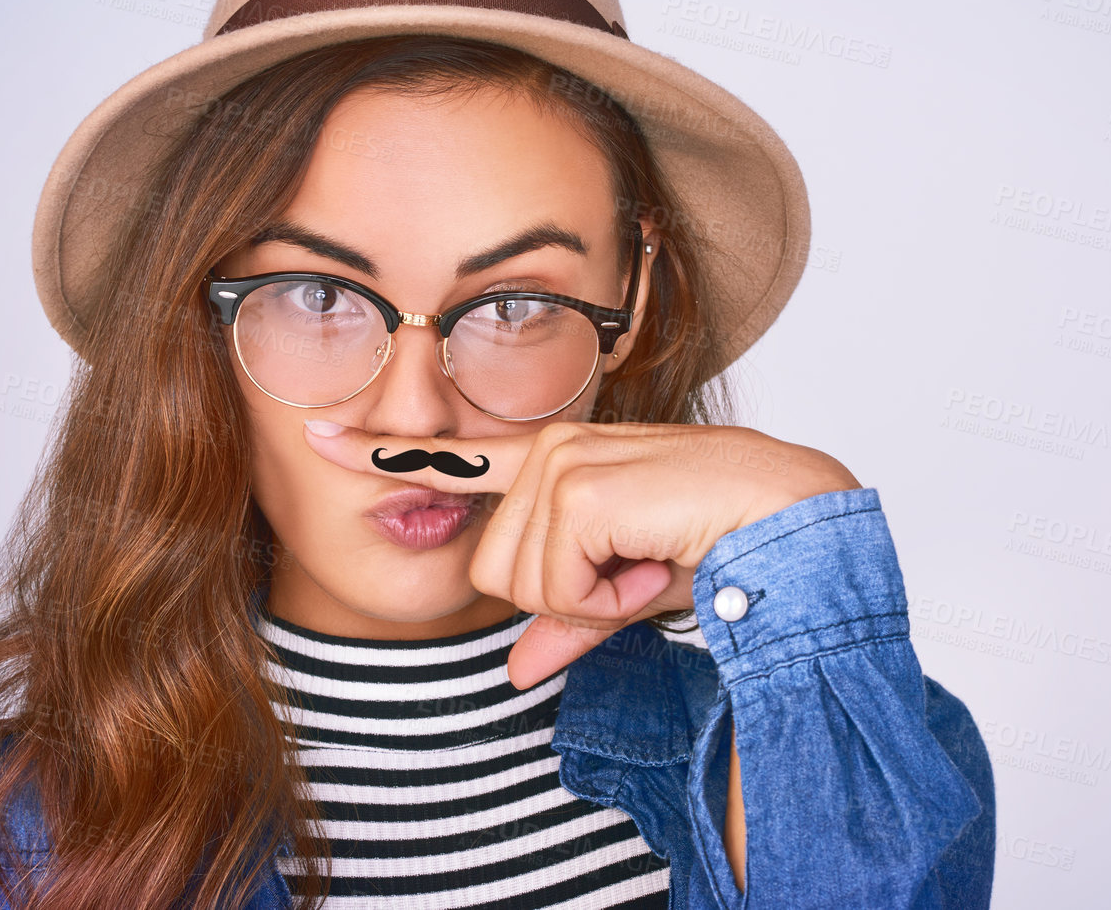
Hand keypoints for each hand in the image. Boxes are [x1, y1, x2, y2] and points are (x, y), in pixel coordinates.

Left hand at [301, 419, 860, 687]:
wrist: (790, 509)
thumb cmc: (721, 534)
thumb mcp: (627, 588)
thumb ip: (567, 622)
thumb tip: (516, 672)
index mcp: (557, 459)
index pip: (456, 460)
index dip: (383, 452)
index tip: (320, 438)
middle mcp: (552, 449)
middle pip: (493, 570)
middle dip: (563, 597)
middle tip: (634, 569)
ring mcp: (562, 461)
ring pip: (519, 582)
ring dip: (591, 596)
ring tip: (649, 558)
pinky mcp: (580, 485)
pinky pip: (555, 584)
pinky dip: (607, 596)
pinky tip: (653, 559)